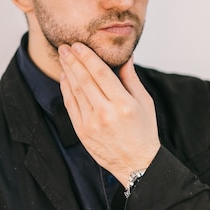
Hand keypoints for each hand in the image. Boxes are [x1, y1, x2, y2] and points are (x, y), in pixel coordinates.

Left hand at [58, 43, 159, 185]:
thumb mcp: (145, 102)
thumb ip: (131, 78)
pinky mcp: (82, 132)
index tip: (78, 45)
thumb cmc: (143, 131)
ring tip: (64, 57)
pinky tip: (65, 77)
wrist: (136, 163)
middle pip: (84, 80)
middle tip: (65, 46)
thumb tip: (124, 56)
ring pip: (75, 91)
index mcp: (123, 104)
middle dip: (73, 60)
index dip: (87, 57)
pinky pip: (70, 106)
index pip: (100, 74)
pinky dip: (66, 89)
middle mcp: (105, 113)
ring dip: (67, 72)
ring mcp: (91, 124)